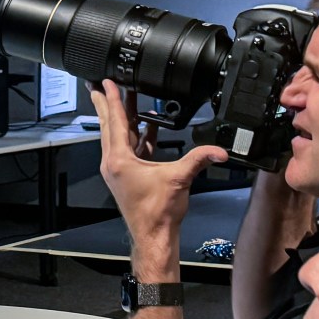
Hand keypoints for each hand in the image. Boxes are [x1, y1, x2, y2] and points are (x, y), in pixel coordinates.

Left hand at [93, 80, 226, 273]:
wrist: (154, 235)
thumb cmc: (157, 212)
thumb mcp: (179, 179)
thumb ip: (199, 159)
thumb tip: (218, 150)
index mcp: (119, 160)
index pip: (116, 122)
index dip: (114, 100)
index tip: (106, 83)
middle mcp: (114, 163)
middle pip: (110, 125)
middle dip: (107, 103)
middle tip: (100, 85)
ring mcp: (120, 169)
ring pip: (119, 135)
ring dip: (122, 116)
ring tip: (124, 98)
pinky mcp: (129, 174)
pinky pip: (131, 147)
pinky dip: (137, 134)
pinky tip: (146, 124)